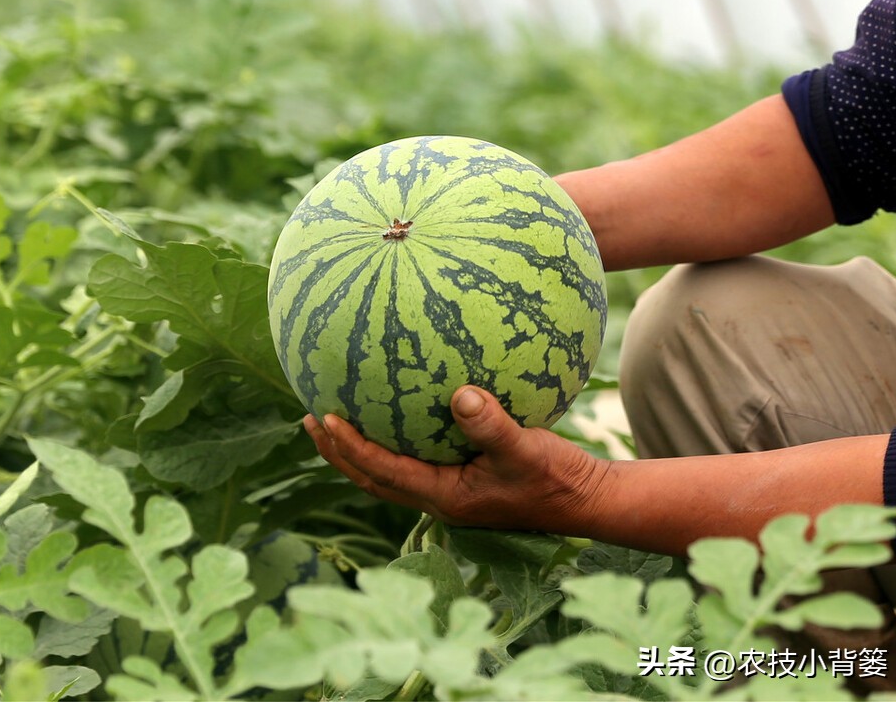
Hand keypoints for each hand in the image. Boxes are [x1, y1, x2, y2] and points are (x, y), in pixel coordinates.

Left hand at [303, 385, 610, 532]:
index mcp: (444, 497)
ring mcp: (449, 493)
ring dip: (356, 452)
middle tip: (309, 419)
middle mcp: (439, 499)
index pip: (381, 472)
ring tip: (332, 421)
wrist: (586, 501)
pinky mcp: (462, 482)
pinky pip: (412, 462)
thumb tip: (459, 394)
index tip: (323, 418)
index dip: (349, 447)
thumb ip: (491, 425)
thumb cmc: (557, 478)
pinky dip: (390, 445)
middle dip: (337, 452)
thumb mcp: (525, 449)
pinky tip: (392, 414)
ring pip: (387, 475)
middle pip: (371, 479)